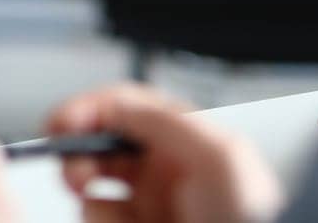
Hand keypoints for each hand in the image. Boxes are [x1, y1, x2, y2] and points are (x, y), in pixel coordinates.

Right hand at [44, 82, 284, 222]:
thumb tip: (117, 107)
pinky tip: (121, 222)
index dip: (89, 109)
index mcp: (183, 139)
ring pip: (91, 184)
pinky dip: (100, 219)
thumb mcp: (221, 160)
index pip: (123, 107)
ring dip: (88, 193)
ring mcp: (149, 203)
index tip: (63, 123)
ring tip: (106, 206)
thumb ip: (167, 122)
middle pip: (98, 142)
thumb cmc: (255, 221)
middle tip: (72, 170)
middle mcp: (162, 167)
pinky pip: (98, 216)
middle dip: (77, 151)